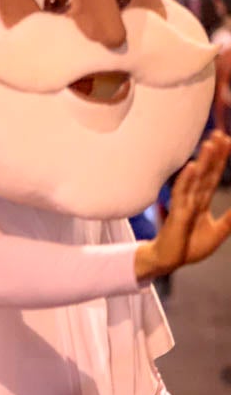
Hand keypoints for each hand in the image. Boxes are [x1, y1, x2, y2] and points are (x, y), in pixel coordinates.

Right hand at [135, 132, 230, 280]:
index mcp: (201, 201)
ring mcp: (184, 204)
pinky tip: (192, 166)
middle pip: (205, 172)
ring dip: (203, 161)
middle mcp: (192, 198)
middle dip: (213, 154)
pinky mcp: (177, 214)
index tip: (227, 141)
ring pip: (195, 178)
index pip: (213, 176)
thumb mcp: (218, 232)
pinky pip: (181, 193)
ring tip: (210, 143)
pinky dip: (186, 179)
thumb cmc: (189, 247)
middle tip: (219, 133)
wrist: (168, 261)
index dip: (221, 160)